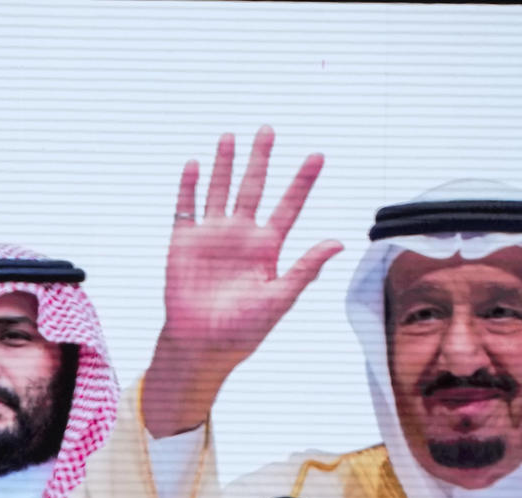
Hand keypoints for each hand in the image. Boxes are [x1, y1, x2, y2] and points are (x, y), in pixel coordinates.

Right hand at [143, 127, 341, 436]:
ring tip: (230, 137)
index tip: (317, 156)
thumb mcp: (280, 299)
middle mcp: (241, 236)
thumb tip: (338, 242)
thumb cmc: (242, 329)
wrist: (201, 344)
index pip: (289, 206)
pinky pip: (186, 208)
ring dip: (224, 164)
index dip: (302, 182)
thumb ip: (305, 269)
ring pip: (219, 190)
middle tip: (268, 130)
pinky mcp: (184, 243)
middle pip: (253, 188)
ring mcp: (212, 236)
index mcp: (267, 248)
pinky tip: (193, 164)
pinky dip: (188, 187)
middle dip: (260, 159)